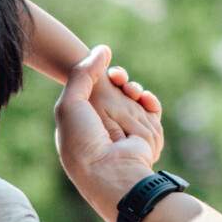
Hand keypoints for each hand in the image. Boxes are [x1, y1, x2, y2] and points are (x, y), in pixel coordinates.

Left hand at [55, 45, 158, 219]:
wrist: (113, 172)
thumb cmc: (83, 142)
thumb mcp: (70, 104)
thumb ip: (82, 73)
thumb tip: (103, 49)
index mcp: (82, 123)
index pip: (91, 90)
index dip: (97, 76)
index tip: (103, 71)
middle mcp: (104, 127)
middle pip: (114, 90)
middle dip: (117, 79)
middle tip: (118, 76)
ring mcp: (126, 130)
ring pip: (133, 97)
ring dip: (133, 89)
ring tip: (131, 90)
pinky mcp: (147, 134)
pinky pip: (152, 109)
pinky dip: (150, 101)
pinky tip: (143, 97)